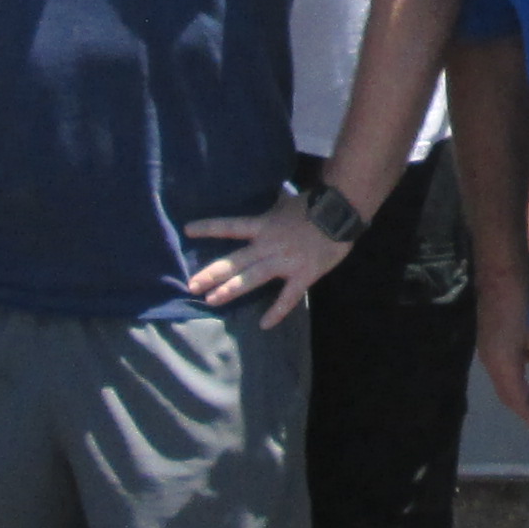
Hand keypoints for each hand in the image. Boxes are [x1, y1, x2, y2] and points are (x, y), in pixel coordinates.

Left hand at [186, 201, 345, 324]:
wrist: (341, 212)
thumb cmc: (314, 205)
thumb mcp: (285, 203)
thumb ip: (272, 208)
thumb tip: (265, 202)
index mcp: (264, 225)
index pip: (230, 225)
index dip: (209, 227)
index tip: (188, 230)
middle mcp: (268, 244)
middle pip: (234, 260)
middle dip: (211, 274)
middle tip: (191, 286)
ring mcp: (285, 261)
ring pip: (252, 278)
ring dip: (230, 290)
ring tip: (211, 301)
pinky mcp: (303, 275)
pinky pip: (288, 297)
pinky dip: (276, 312)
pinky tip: (264, 325)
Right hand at [475, 278, 528, 430]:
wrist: (503, 266)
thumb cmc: (526, 301)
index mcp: (501, 364)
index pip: (517, 402)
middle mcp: (491, 361)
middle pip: (508, 394)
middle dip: (528, 410)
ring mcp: (489, 347)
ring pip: (507, 381)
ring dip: (524, 393)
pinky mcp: (492, 335)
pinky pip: (506, 366)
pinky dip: (521, 375)